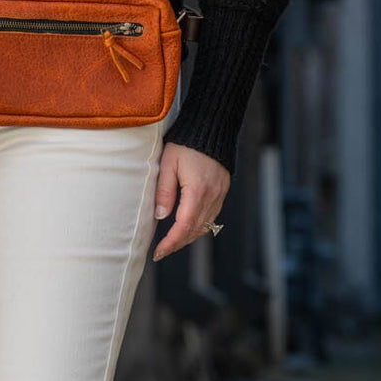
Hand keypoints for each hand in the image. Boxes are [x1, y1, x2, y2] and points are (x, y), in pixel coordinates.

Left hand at [150, 141, 229, 261]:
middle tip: (161, 251)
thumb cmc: (185, 143)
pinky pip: (212, 216)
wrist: (211, 128)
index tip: (158, 252)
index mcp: (197, 190)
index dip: (171, 242)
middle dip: (178, 244)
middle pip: (195, 230)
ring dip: (189, 237)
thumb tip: (161, 216)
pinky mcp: (222, 191)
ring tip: (172, 242)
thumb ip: (164, 191)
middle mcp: (212, 196)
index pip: (183, 226)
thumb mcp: (168, 164)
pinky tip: (187, 227)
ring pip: (205, 225)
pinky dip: (199, 226)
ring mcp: (220, 194)